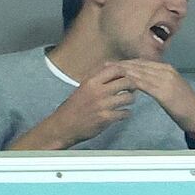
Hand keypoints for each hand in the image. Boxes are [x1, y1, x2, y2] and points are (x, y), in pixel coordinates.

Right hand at [7, 68, 135, 149]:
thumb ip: (98, 78)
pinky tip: (121, 113)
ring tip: (126, 102)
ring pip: (128, 98)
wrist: (63, 126)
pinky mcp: (105, 118)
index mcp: (92, 81)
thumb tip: (115, 68)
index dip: (124, 72)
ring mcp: (102, 105)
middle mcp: (98, 91)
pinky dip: (126, 113)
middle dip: (132, 86)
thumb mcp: (83, 87)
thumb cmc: (74, 106)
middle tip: (130, 90)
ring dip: (130, 100)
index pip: (116, 69)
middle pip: (126, 82)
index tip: (125, 77)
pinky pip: (125, 113)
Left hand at [104, 59, 194, 139]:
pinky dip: (131, 82)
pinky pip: (144, 84)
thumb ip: (157, 83)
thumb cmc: (185, 105)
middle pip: (138, 65)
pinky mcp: (164, 91)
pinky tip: (121, 84)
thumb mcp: (170, 89)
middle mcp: (165, 71)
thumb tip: (143, 82)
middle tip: (104, 64)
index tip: (112, 63)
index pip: (142, 62)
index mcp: (166, 69)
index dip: (126, 62)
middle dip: (121, 64)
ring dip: (122, 72)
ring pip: (139, 73)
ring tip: (108, 72)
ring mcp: (165, 80)